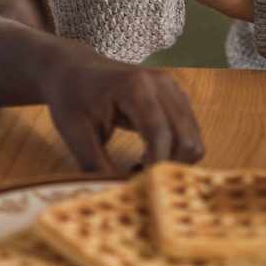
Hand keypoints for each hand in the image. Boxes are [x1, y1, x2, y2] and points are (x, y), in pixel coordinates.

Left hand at [37, 54, 205, 174]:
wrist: (74, 69)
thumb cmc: (71, 98)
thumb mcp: (74, 133)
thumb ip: (96, 166)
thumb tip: (116, 196)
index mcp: (134, 86)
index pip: (159, 133)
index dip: (154, 165)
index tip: (137, 187)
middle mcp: (161, 83)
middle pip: (185, 138)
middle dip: (167, 167)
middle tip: (136, 179)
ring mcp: (173, 88)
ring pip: (193, 138)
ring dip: (173, 161)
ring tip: (139, 167)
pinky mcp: (177, 96)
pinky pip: (190, 132)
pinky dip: (175, 151)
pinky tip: (148, 155)